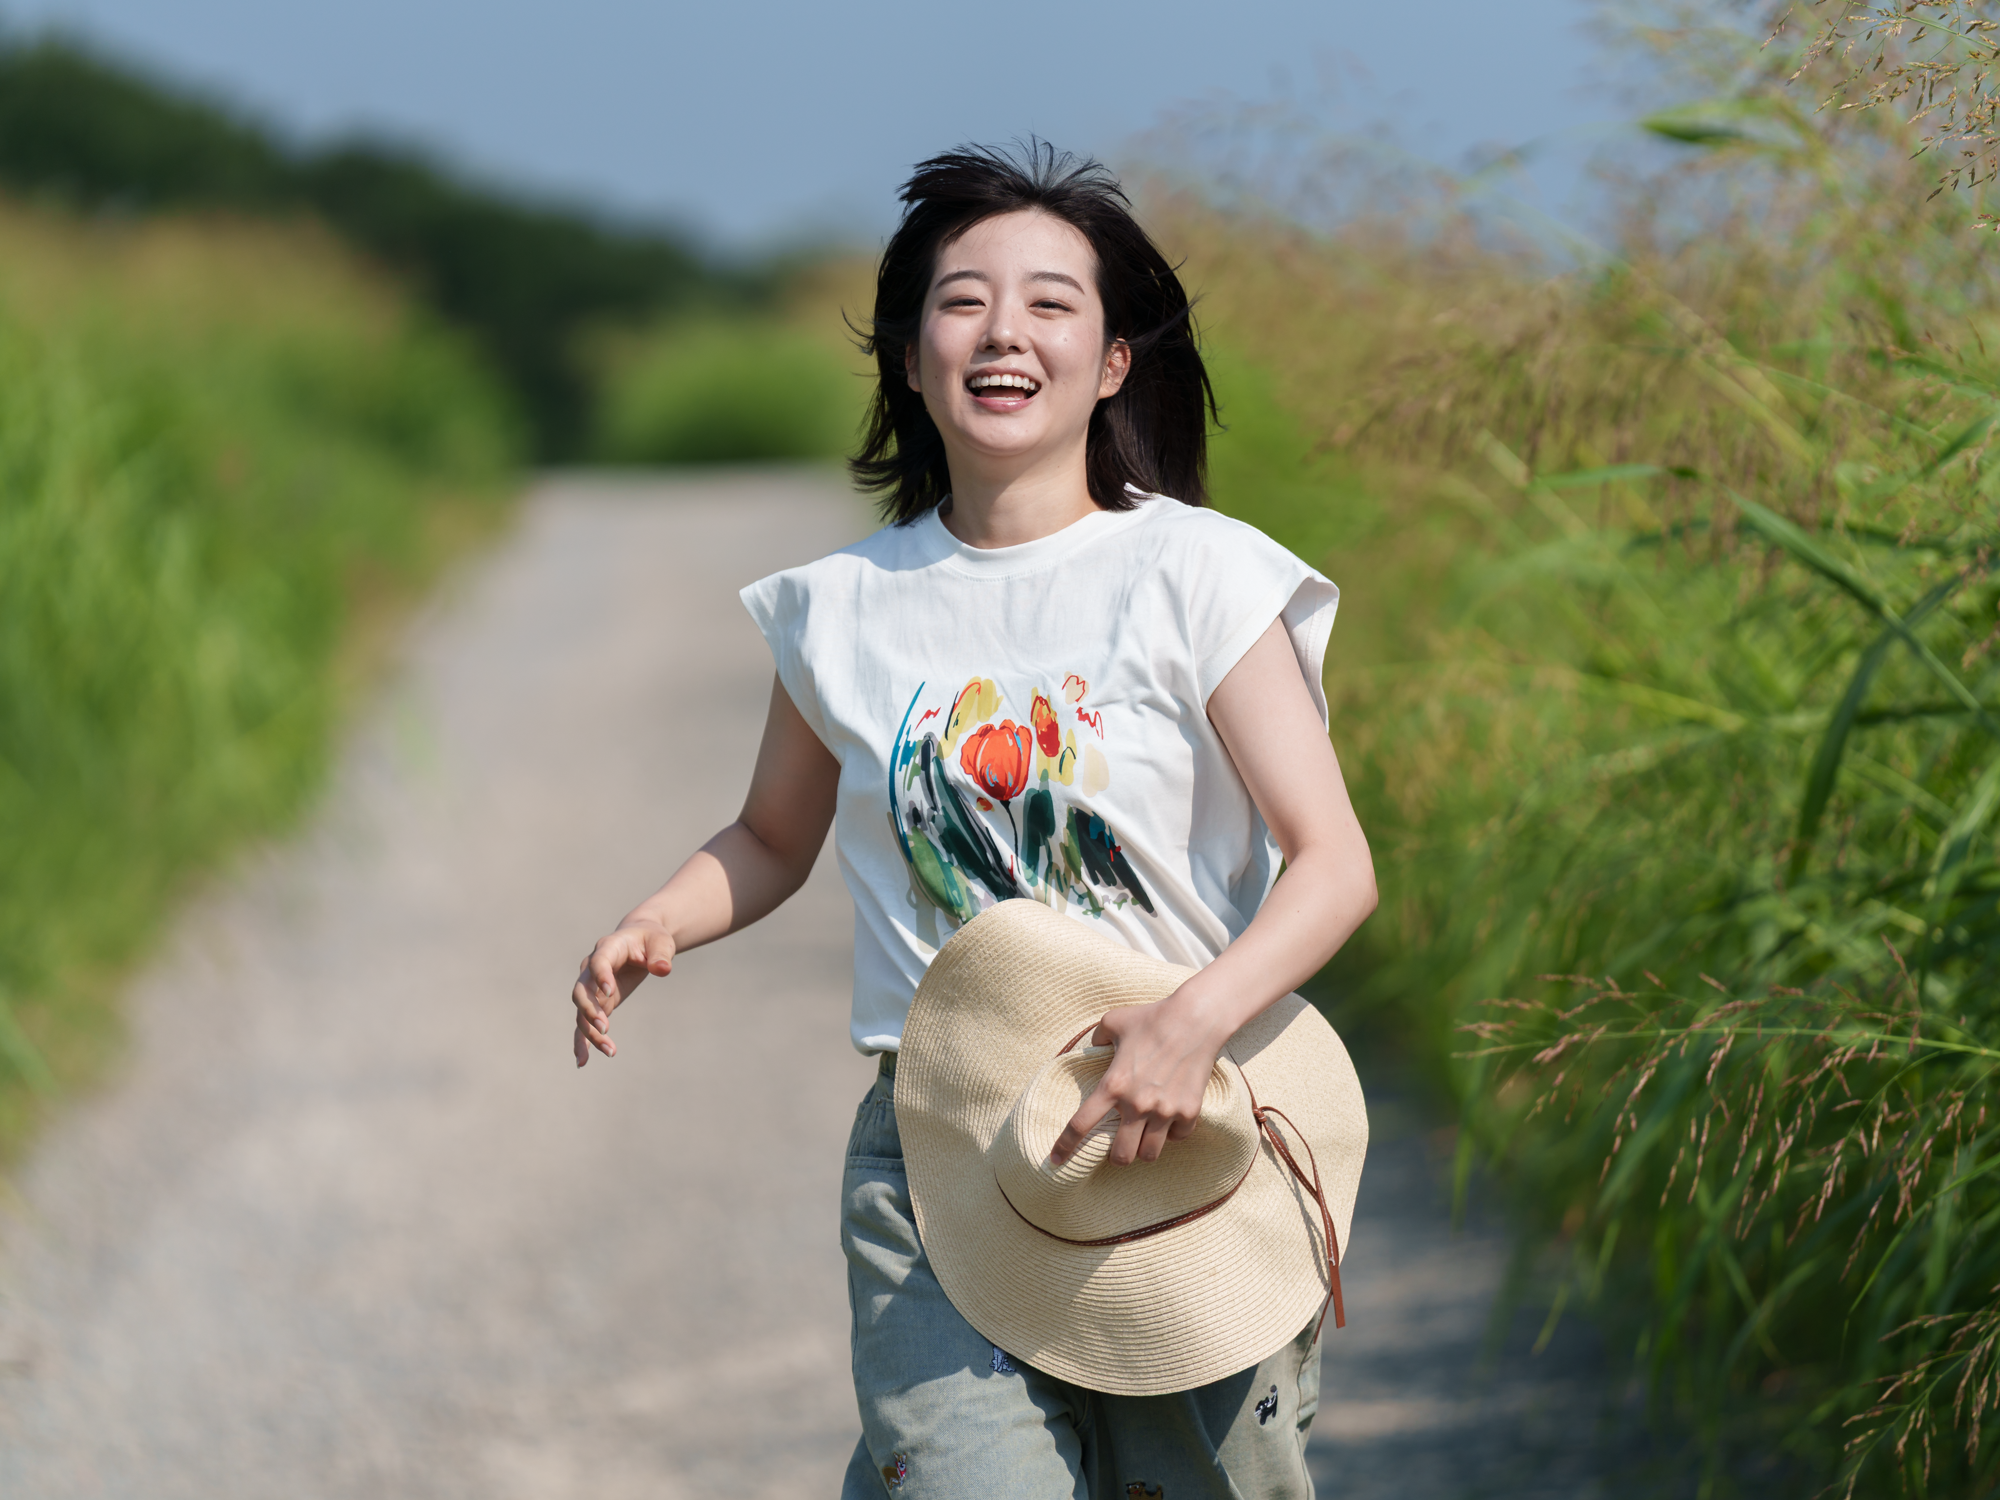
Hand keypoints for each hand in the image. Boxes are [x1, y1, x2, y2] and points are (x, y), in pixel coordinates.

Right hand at [571, 920, 675, 1066]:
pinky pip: (584, 1023)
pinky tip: (583, 1061)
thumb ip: (661, 954)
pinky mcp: (597, 1003)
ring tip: (609, 1051)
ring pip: (581, 1012)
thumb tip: (662, 969)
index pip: (598, 962)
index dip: (601, 976)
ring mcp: (591, 987)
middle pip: (581, 991)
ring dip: (589, 1033)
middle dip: (589, 1011)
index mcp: (608, 948)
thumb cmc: (652, 939)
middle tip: (604, 1028)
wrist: (641, 940)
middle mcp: (591, 968)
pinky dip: (583, 1041)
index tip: (610, 992)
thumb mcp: (661, 942)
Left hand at [1048, 986, 1232, 1166]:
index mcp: (1113, 1084)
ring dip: (1143, 1150)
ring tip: (1143, 1138)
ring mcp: (1165, 1110)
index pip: (1081, 1125)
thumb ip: (1098, 1037)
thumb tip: (1094, 1047)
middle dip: (1117, 1157)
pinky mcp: (1190, 1111)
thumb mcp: (1114, 1020)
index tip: (1055, 1160)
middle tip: (1119, 1147)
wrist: (1195, 1019)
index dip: (1064, 1146)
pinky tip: (1169, 1121)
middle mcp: (1137, 1104)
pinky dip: (1172, 1134)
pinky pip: (1178, 1138)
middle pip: (1121, 1156)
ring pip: (1149, 1154)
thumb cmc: (1152, 1017)